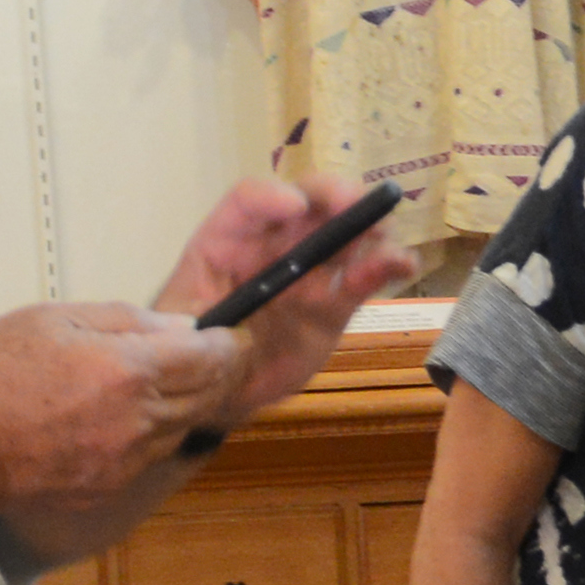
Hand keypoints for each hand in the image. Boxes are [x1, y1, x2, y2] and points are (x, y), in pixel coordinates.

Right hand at [0, 303, 239, 511]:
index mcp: (127, 372)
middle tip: (207, 356)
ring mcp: (127, 462)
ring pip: (182, 429)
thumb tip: (179, 327)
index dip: (225, 345)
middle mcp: (139, 422)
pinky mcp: (110, 488)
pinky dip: (151, 434)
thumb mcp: (53, 318)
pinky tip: (123, 418)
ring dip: (183, 405)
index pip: (209, 360)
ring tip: (158, 384)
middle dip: (214, 374)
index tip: (226, 336)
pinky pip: (150, 456)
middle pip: (207, 397)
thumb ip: (125, 320)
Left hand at [159, 175, 403, 414]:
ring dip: (367, 225)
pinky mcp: (335, 303)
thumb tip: (227, 334)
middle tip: (354, 204)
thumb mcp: (181, 338)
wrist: (216, 389)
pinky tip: (403, 265)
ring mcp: (308, 272)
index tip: (294, 207)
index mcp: (227, 240)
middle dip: (333, 195)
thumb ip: (201, 334)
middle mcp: (272, 245)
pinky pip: (364, 278)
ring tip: (381, 238)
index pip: (249, 202)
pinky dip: (388, 265)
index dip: (272, 197)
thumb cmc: (191, 352)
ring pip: (344, 233)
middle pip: (308, 201)